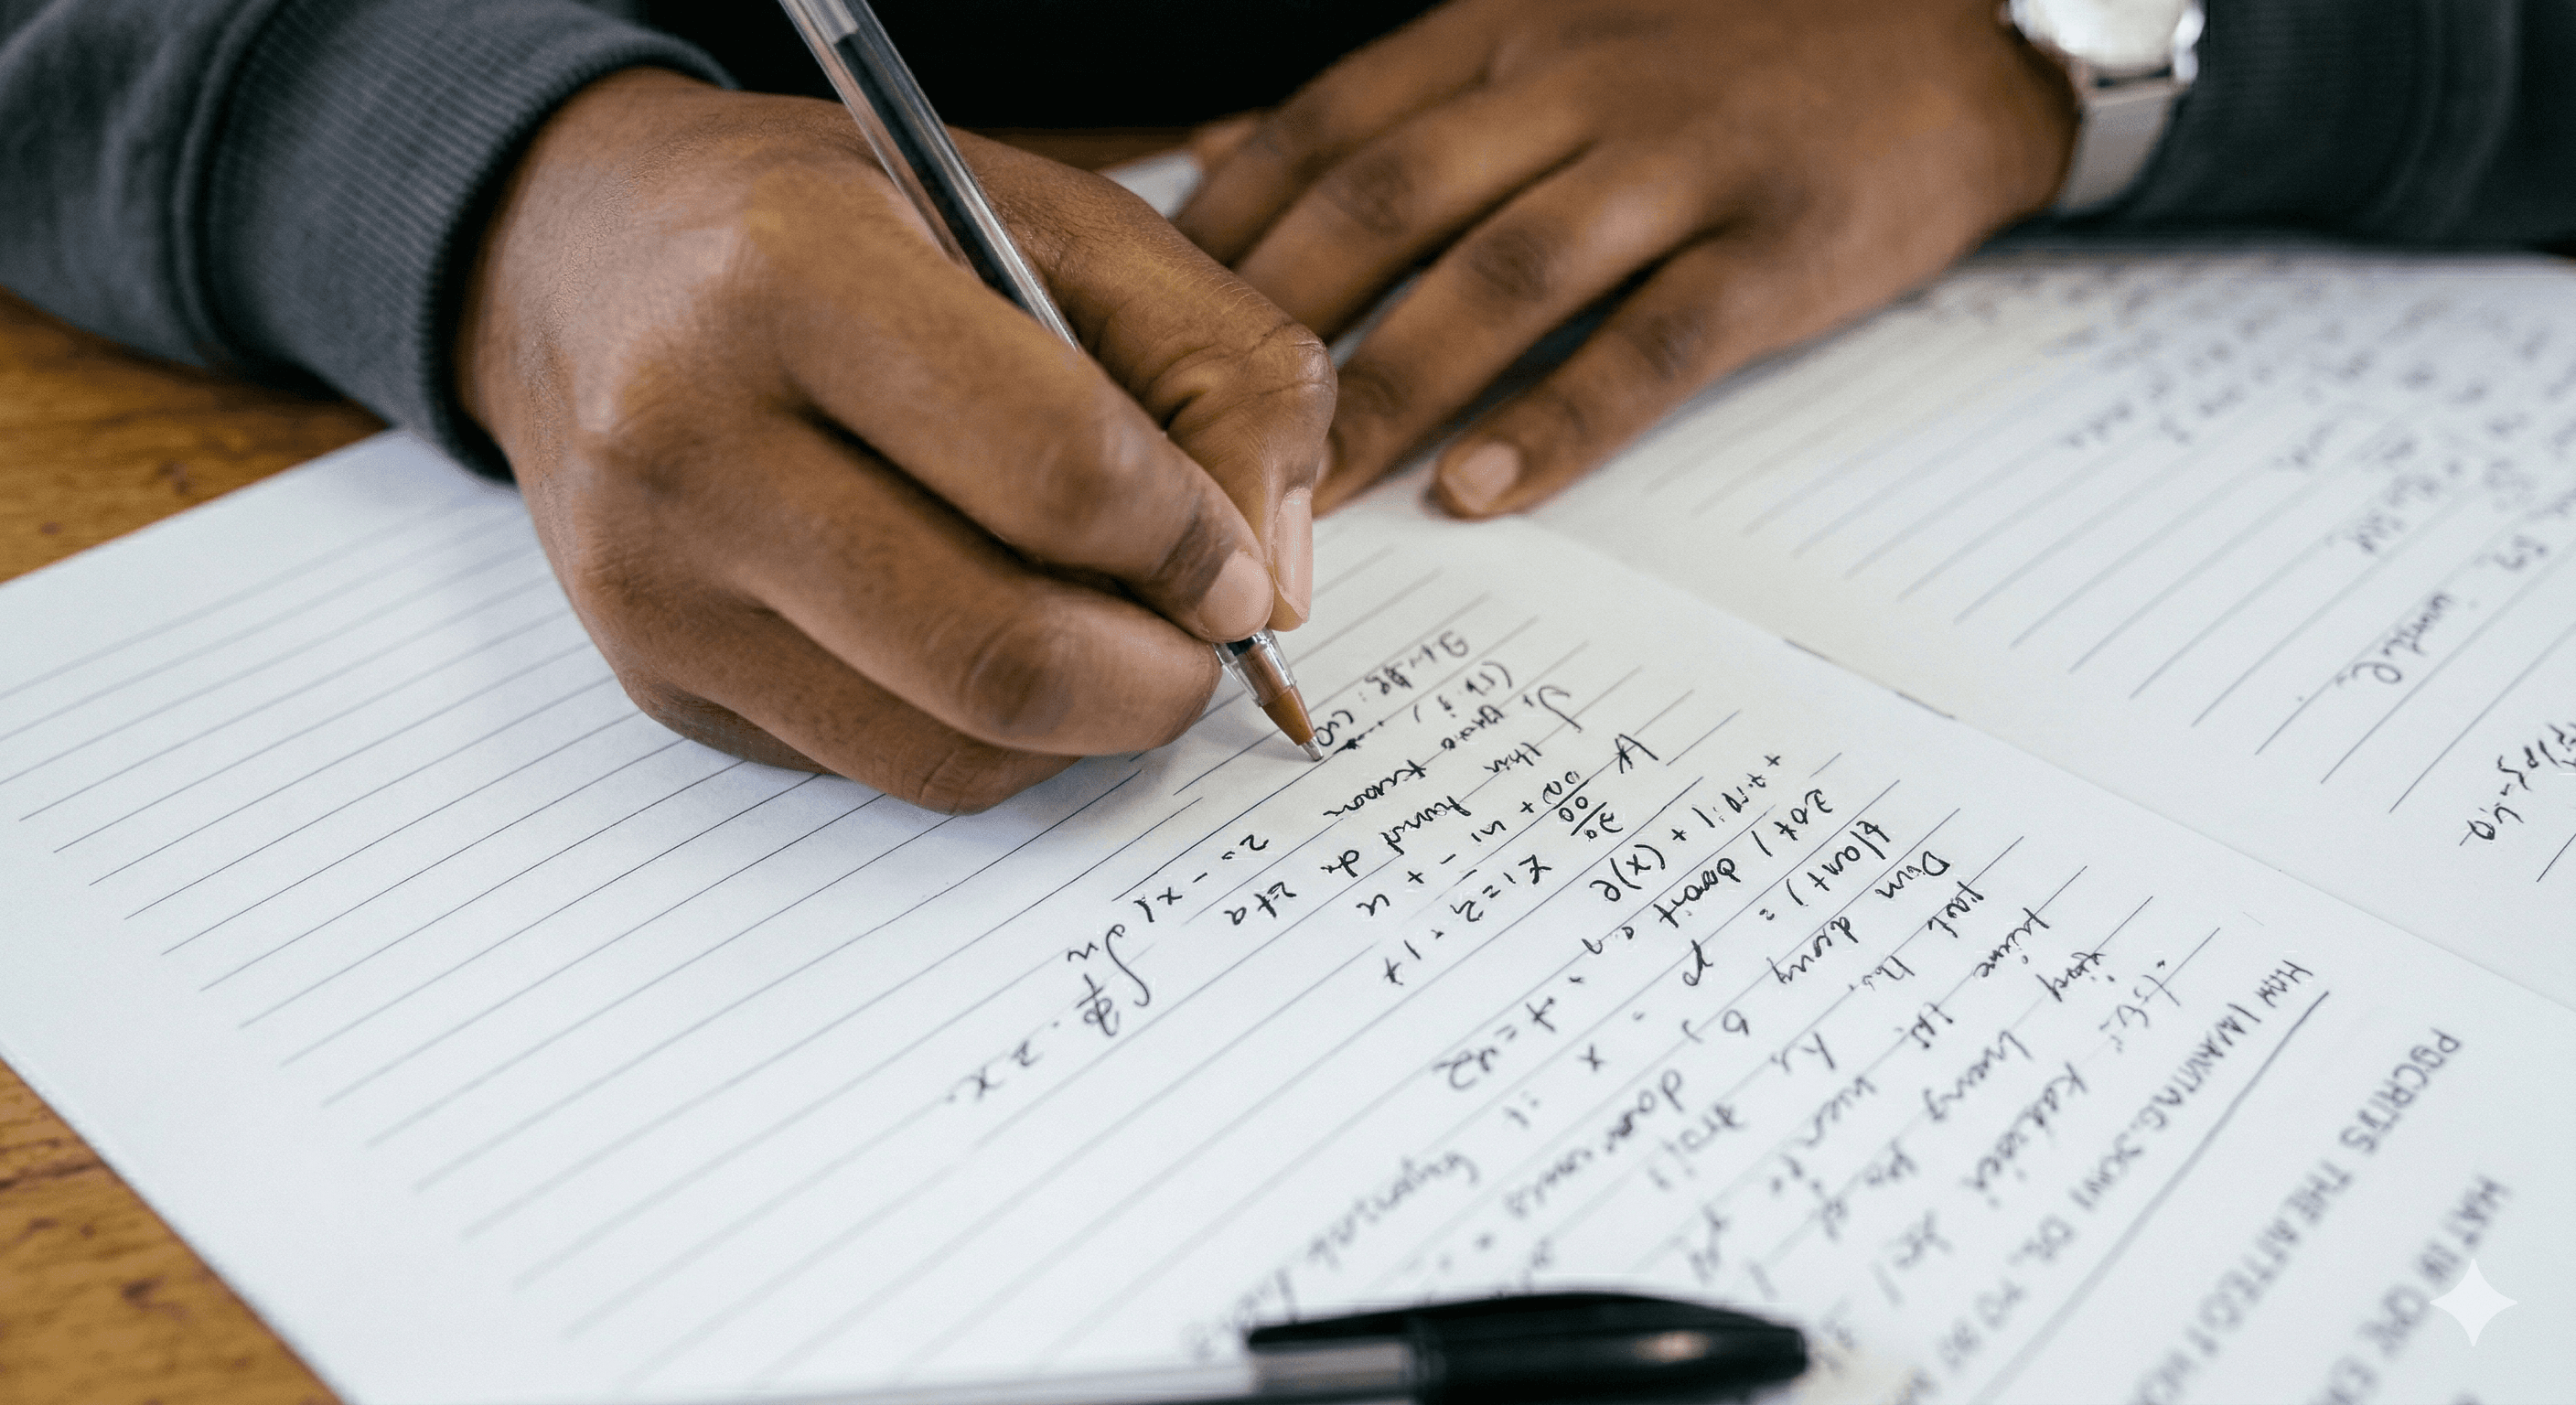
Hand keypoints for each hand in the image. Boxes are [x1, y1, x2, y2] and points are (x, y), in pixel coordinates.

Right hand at [458, 71, 1330, 810]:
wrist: (579, 262)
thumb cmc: (842, 225)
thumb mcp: (1054, 218)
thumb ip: (1216, 368)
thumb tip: (1271, 588)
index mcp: (791, 272)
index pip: (1056, 472)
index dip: (1190, 545)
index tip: (1239, 568)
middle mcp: (686, 433)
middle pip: (998, 651)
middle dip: (1157, 680)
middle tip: (1205, 648)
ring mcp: (653, 580)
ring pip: (950, 748)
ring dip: (1085, 729)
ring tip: (1116, 645)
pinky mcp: (659, 682)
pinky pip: (886, 770)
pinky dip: (993, 743)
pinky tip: (1004, 652)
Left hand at [1176, 0, 2075, 515]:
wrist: (1959, 30)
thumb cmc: (1726, 51)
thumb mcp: (1544, 34)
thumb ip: (1392, 106)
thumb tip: (1216, 162)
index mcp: (1500, 36)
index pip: (1323, 131)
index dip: (1220, 234)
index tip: (1141, 332)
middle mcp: (1571, 86)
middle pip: (1387, 204)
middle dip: (1277, 330)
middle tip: (1197, 448)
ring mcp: (1676, 163)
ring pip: (1501, 275)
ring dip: (1394, 391)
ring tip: (1312, 497)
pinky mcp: (1772, 246)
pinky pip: (1648, 342)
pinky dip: (1559, 419)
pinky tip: (1486, 490)